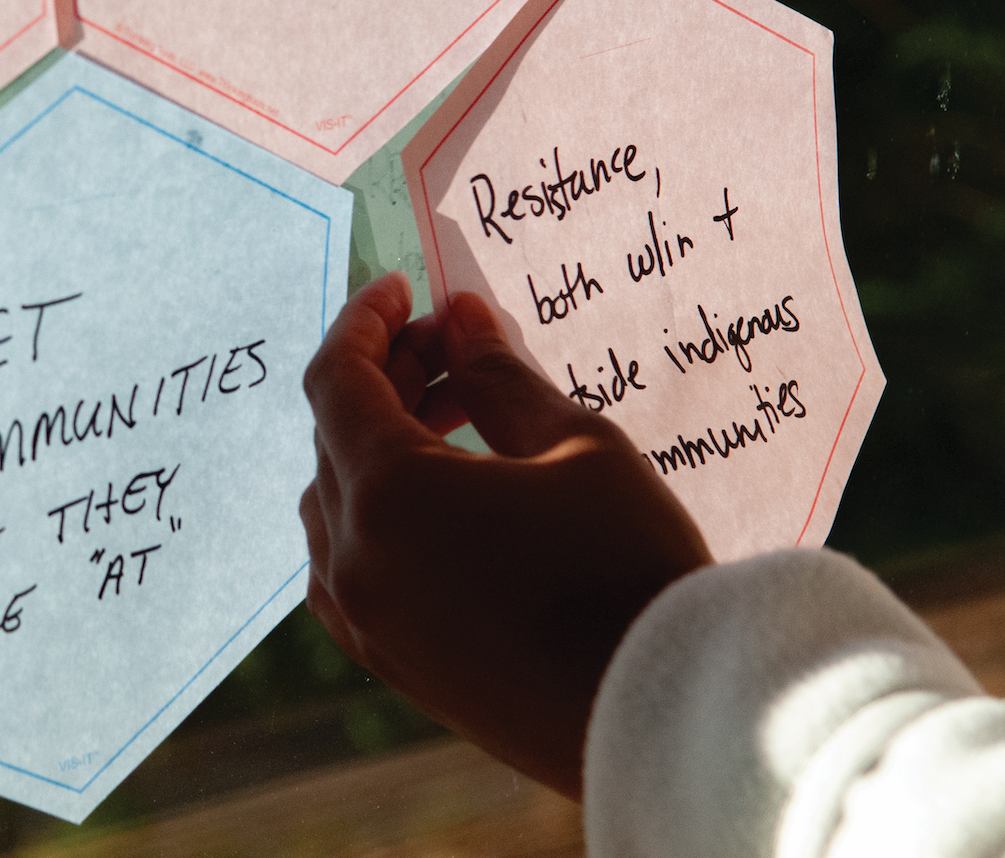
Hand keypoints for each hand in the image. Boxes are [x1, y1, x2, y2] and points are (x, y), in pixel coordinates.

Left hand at [299, 274, 711, 797]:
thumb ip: (499, 374)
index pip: (338, 381)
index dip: (365, 321)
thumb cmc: (632, 567)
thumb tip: (460, 315)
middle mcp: (354, 559)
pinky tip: (440, 498)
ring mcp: (365, 619)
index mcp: (389, 494)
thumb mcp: (575, 445)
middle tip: (453, 346)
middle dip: (387, 377)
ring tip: (459, 415)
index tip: (402, 288)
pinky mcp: (390, 662)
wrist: (668, 715)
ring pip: (335, 504)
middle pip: (336, 439)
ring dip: (379, 447)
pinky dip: (374, 516)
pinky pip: (347, 569)